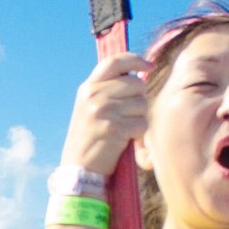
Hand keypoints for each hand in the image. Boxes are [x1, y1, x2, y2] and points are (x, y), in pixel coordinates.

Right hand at [59, 53, 148, 177]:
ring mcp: (103, 111)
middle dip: (138, 99)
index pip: (114, 61)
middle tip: (127, 116)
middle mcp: (94, 95)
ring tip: (122, 130)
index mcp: (87, 87)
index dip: (135, 60)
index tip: (149, 65)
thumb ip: (108, 89)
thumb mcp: (90, 108)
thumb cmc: (90, 138)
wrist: (79, 168)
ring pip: (141, 104)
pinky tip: (124, 141)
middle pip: (136, 84)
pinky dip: (138, 134)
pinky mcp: (115, 128)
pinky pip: (141, 123)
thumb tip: (139, 75)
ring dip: (138, 118)